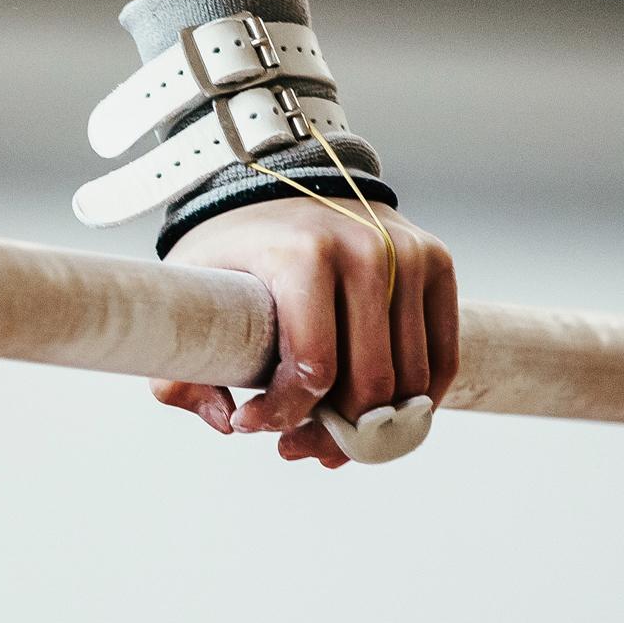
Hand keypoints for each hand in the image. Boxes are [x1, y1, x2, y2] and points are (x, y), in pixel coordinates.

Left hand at [155, 200, 458, 467]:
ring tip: (332, 434)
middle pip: (368, 384)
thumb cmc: (237, 249)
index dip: (283, 415)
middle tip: (295, 443)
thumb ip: (182, 367)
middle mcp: (365, 251)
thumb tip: (227, 421)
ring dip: (374, 428)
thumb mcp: (191, 293)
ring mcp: (409, 256)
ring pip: (409, 382)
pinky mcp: (436, 263)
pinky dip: (416, 403)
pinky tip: (377, 414)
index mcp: (303, 255)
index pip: (314, 368)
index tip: (250, 424)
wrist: (281, 179)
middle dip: (331, 433)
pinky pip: (441, 360)